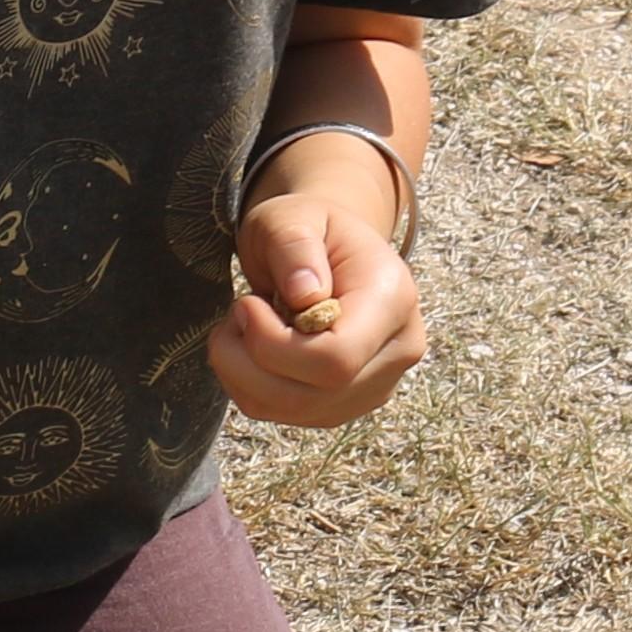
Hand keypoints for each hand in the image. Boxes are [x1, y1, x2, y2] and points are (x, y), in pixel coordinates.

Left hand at [214, 190, 427, 427]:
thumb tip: (304, 294)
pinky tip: (250, 350)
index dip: (274, 345)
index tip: (245, 305)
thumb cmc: (309, 229)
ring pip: (289, 409)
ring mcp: (374, 385)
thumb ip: (295, 247)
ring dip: (240, 374)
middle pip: (310, 393)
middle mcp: (397, 351)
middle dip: (247, 361)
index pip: (336, 358)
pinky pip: (280, 414)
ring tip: (239, 328)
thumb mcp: (294, 217)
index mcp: (394, 300)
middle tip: (234, 314)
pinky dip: (248, 386)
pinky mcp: (344, 405)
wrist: (327, 252)